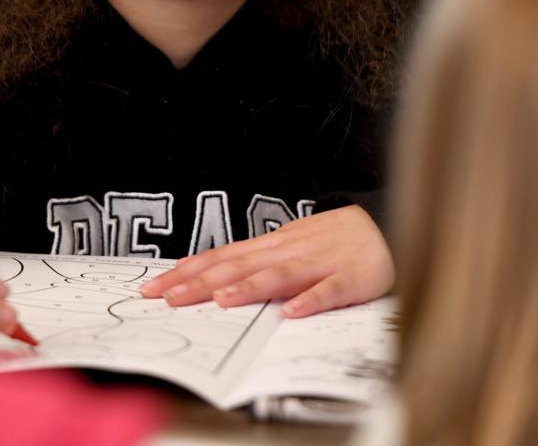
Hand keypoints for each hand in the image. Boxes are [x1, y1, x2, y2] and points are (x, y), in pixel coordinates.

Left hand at [139, 205, 393, 317]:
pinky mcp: (350, 278)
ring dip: (249, 287)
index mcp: (270, 247)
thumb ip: (253, 264)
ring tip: (221, 301)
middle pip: (240, 266)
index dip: (187, 271)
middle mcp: (287, 252)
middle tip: (169, 297)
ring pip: (279, 275)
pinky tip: (292, 312)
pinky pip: (329, 290)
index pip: (221, 258)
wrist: (383, 225)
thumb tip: (211, 280)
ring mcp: (318, 264)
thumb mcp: (286, 248)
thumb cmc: (329, 243)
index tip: (154, 287)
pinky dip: (311, 299)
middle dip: (202, 282)